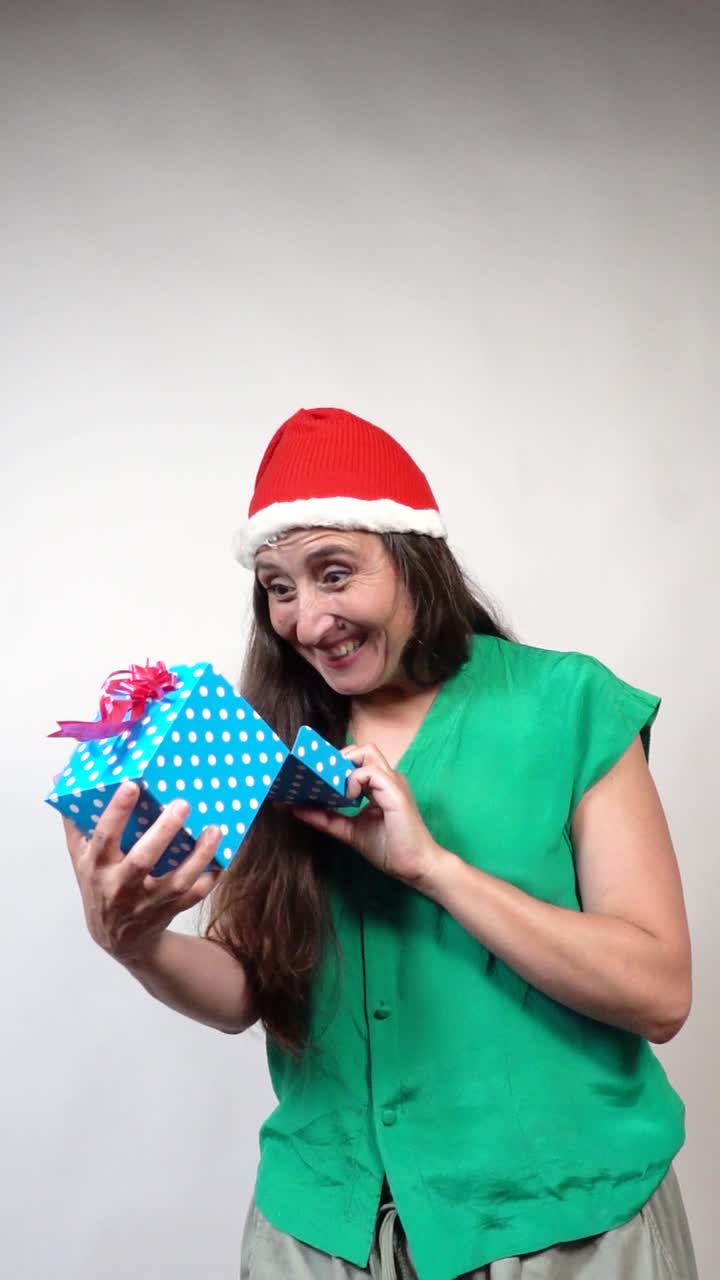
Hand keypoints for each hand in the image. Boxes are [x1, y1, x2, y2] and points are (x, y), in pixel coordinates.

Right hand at [62, 780, 221, 965]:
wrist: (116, 938)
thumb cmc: (99, 886)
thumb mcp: (81, 857)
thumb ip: (75, 820)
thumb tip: (64, 778)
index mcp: (98, 867)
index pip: (104, 836)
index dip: (116, 811)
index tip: (132, 784)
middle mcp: (121, 885)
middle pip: (143, 858)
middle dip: (164, 831)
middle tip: (182, 804)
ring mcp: (147, 901)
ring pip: (177, 880)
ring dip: (199, 855)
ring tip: (214, 829)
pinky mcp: (169, 910)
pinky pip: (194, 896)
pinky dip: (211, 879)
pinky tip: (223, 859)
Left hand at [293, 743, 445, 889]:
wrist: (415, 867)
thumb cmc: (390, 849)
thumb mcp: (350, 830)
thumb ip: (326, 818)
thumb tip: (297, 808)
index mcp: (380, 785)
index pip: (355, 760)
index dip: (335, 765)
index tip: (314, 778)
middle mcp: (388, 778)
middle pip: (361, 749)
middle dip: (338, 759)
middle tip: (323, 781)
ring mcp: (393, 782)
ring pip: (366, 752)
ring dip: (345, 766)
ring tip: (335, 790)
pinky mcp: (395, 792)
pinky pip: (371, 772)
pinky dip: (354, 781)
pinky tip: (349, 798)